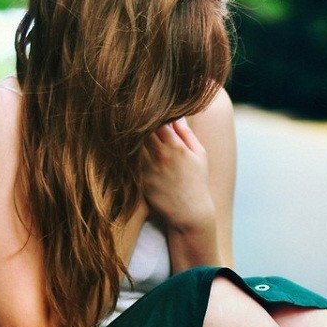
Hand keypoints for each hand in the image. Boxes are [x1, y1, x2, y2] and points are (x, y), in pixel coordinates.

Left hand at [138, 117, 214, 234]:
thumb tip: (177, 116)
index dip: (153, 114)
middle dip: (139, 124)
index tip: (150, 113)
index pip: (158, 120)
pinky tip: (127, 153)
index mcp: (176, 146)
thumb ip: (187, 134)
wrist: (189, 212)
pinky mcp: (140, 180)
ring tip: (130, 135)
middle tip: (135, 121)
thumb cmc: (197, 182)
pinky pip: (129, 162)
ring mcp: (148, 168)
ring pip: (132, 144)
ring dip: (131, 138)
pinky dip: (127, 155)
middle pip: (142, 130)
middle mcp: (160, 155)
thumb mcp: (200, 155)